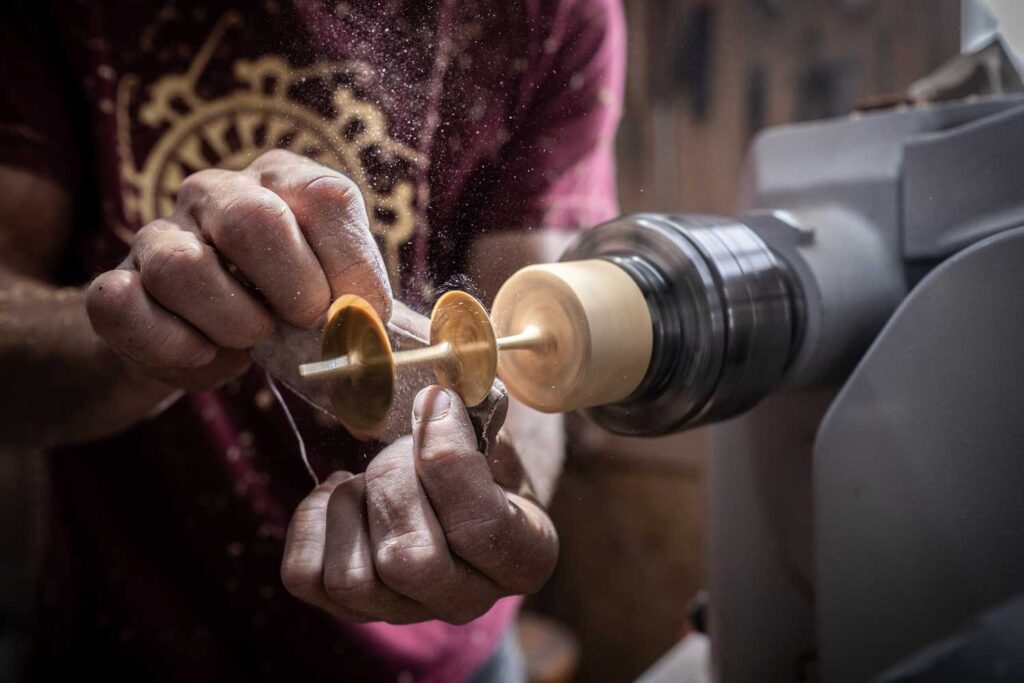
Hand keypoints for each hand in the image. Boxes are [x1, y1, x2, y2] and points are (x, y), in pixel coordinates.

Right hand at [86, 149, 390, 389]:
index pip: (326, 199)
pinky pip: (121, 305)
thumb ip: (355, 307)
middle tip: (302, 320)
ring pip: (182, 268)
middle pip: (251, 219)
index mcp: (284, 181)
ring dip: (232, 323)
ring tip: (251, 340)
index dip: (352, 266)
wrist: (208, 341)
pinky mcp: (116, 282)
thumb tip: (370, 339)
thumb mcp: (333, 297)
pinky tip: (203, 353)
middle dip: (290, 286)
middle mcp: (217, 193)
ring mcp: (159, 233)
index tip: (359, 311)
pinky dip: (171, 345)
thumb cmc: (287, 308)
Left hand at [280, 386, 558, 623]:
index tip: (434, 402)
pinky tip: (340, 496)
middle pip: (407, 559)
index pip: (480, 525)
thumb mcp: (499, 439)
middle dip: (392, 482)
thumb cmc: (485, 465)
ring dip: (352, 504)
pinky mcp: (350, 608)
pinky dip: (313, 521)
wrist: (458, 499)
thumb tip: (444, 394)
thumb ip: (480, 418)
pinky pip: (306, 576)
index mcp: (525, 558)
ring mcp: (405, 613)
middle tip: (398, 447)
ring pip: (352, 577)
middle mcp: (469, 601)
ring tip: (368, 477)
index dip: (447, 456)